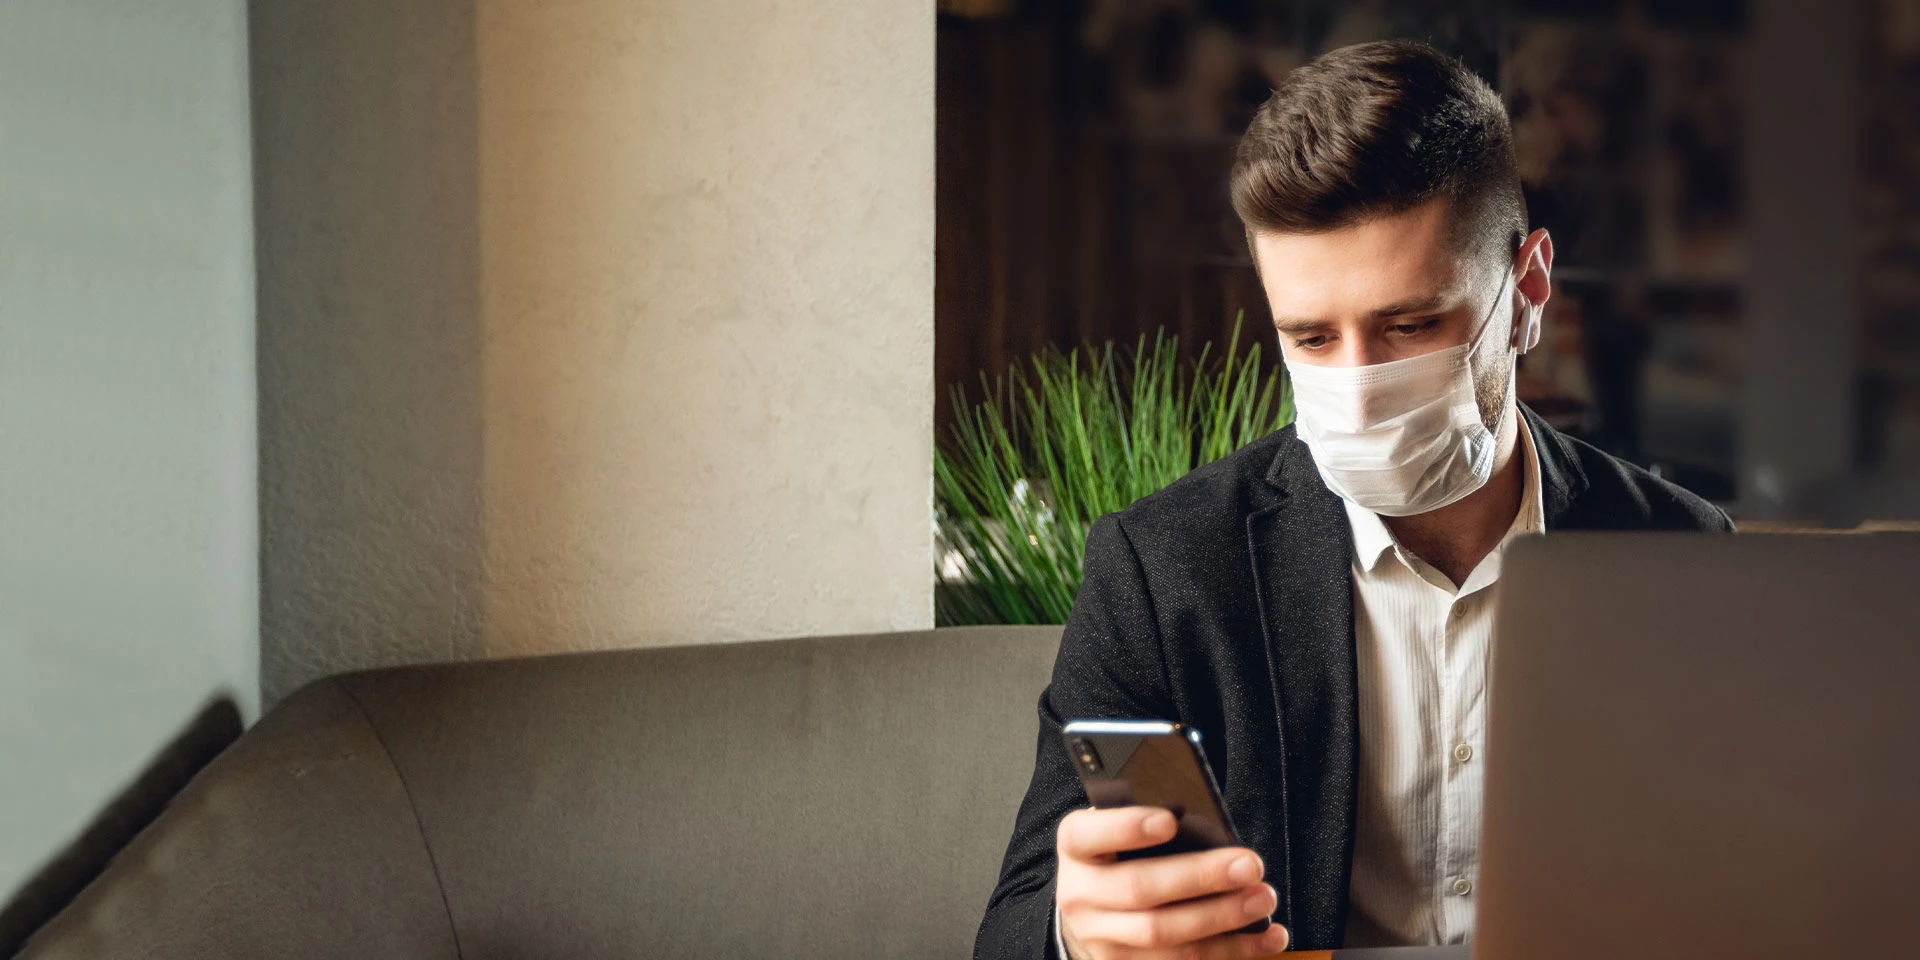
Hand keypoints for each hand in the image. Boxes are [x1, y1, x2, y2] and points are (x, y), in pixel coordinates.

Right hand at [1055, 806, 1290, 959]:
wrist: (1090, 913)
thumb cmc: (1119, 856)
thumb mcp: (1119, 830)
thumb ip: (1147, 822)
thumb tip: (1204, 824)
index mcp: (1076, 848)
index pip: (1088, 834)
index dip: (1126, 828)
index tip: (1169, 820)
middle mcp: (1080, 896)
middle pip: (1139, 889)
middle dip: (1200, 877)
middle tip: (1249, 865)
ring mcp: (1101, 940)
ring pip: (1163, 935)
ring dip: (1222, 918)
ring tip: (1262, 899)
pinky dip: (1232, 952)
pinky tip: (1265, 937)